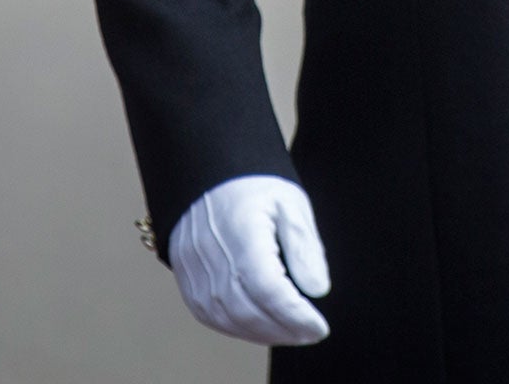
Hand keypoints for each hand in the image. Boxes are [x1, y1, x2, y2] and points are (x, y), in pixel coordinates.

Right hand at [168, 174, 331, 345]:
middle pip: (248, 310)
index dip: (295, 315)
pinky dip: (238, 328)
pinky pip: (210, 314)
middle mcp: (213, 258)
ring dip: (263, 333)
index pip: (269, 289)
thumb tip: (318, 289)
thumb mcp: (290, 203)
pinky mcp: (187, 279)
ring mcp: (195, 271)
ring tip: (293, 334)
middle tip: (312, 334)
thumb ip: (304, 247)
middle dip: (284, 330)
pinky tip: (262, 328)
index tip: (320, 327)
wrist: (207, 173)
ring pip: (228, 318)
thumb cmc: (252, 185)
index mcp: (242, 234)